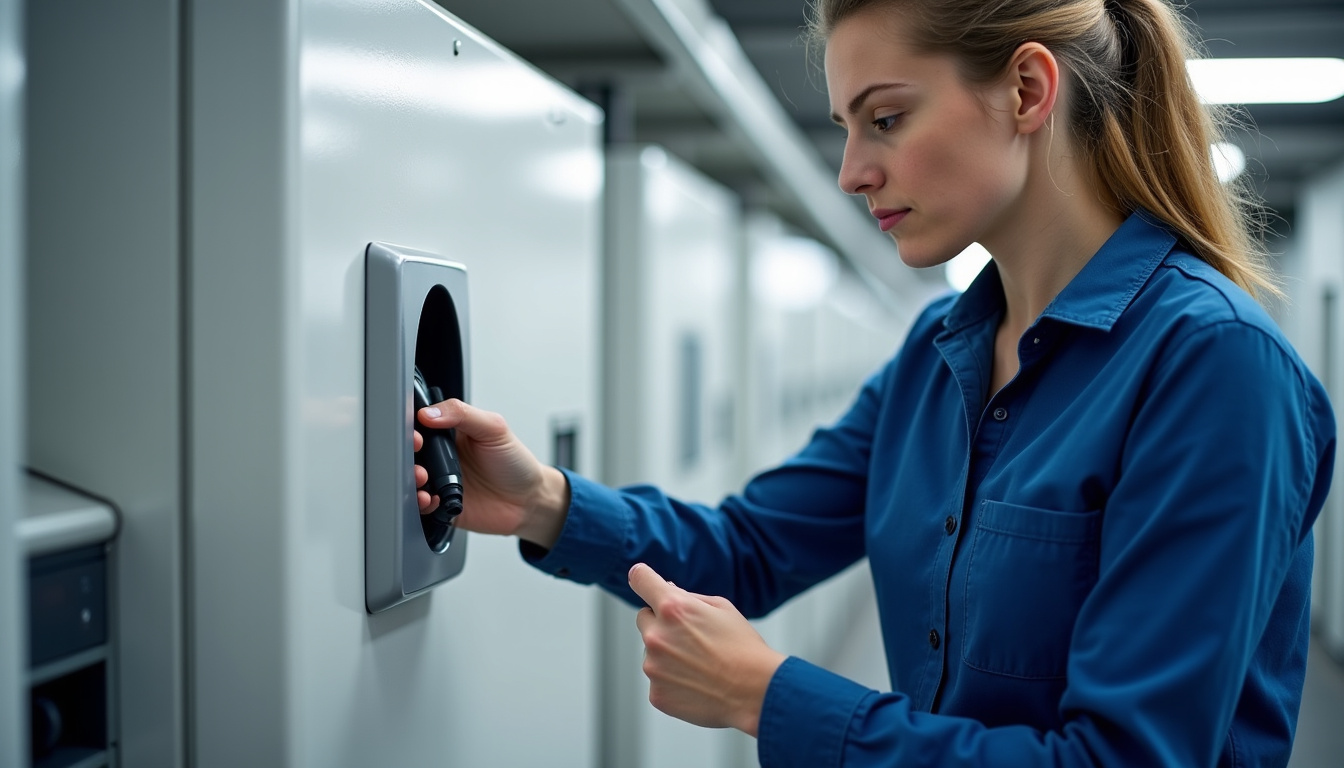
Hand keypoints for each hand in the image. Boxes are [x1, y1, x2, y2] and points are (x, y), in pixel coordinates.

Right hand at [413, 399, 568, 547]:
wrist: (530, 501)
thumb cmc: (515, 462)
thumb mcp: (494, 428)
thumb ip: (463, 414)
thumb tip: (431, 412)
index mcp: (451, 434)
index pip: (422, 426)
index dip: (413, 429)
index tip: (415, 433)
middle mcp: (442, 459)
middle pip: (412, 455)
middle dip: (407, 456)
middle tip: (417, 457)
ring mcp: (441, 483)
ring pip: (412, 481)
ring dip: (411, 480)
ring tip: (423, 478)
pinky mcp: (442, 506)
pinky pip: (421, 507)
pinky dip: (420, 503)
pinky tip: (431, 499)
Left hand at [628, 563, 786, 735]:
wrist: (756, 692)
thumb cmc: (743, 648)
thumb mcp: (721, 607)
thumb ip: (686, 596)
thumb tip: (665, 589)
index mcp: (672, 608)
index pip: (640, 579)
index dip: (642, 577)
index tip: (641, 579)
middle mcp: (656, 636)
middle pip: (644, 618)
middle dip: (661, 622)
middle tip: (691, 636)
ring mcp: (653, 667)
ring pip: (651, 652)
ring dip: (667, 654)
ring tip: (701, 664)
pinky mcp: (656, 694)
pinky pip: (658, 680)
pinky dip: (672, 680)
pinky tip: (697, 682)